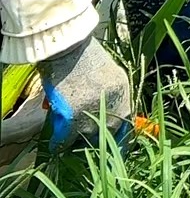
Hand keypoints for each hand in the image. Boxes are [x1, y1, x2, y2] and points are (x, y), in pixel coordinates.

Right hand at [1, 38, 132, 161]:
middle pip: (107, 136)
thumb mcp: (107, 74)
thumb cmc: (83, 55)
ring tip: (66, 132)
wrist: (67, 46)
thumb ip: (109, 95)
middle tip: (82, 137)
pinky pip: (63, 141)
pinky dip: (58, 143)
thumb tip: (103, 116)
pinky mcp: (72, 119)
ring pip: (84, 139)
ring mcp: (93, 115)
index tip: (114, 150)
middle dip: (94, 139)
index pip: (128, 126)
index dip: (120, 141)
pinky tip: (54, 143)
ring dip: (75, 138)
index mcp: (124, 94)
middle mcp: (113, 108)